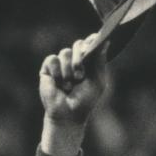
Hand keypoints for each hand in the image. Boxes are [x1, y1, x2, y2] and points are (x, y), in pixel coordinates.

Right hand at [39, 37, 109, 155]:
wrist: (68, 114)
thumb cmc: (85, 101)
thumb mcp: (98, 82)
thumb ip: (100, 62)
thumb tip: (106, 41)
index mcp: (89, 62)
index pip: (90, 43)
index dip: (92, 40)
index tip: (95, 41)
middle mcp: (75, 59)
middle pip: (78, 45)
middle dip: (79, 59)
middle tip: (80, 75)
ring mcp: (61, 63)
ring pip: (65, 52)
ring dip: (68, 71)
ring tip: (69, 86)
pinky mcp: (48, 67)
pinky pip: (53, 59)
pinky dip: (57, 72)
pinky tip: (59, 84)